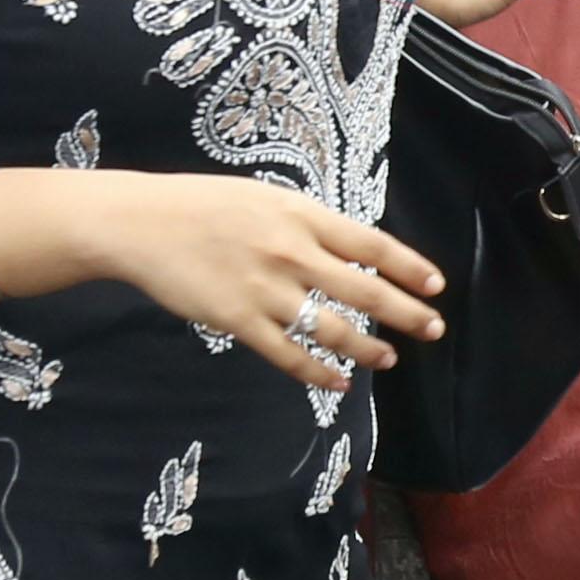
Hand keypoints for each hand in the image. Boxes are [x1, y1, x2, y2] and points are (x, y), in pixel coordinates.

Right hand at [96, 174, 445, 392]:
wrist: (142, 224)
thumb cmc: (203, 205)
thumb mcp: (265, 197)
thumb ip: (306, 224)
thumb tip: (349, 251)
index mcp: (300, 215)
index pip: (371, 246)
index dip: (410, 268)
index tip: (436, 286)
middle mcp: (290, 252)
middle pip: (364, 291)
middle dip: (406, 314)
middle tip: (434, 329)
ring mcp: (265, 290)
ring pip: (332, 329)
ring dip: (366, 348)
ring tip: (388, 360)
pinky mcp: (238, 321)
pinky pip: (289, 355)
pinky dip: (317, 373)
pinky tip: (337, 382)